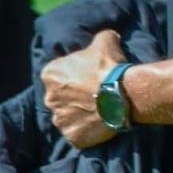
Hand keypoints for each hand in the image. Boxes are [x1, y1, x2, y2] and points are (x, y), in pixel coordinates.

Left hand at [40, 29, 127, 148]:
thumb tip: (106, 36)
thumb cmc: (109, 67)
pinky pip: (78, 133)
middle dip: (74, 96)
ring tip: (100, 109)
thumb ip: (99, 38)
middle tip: (95, 93)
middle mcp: (48, 98)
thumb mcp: (106, 41)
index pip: (59, 74)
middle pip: (61, 97)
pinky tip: (101, 121)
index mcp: (50, 74)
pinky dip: (87, 129)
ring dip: (79, 113)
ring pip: (68, 116)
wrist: (123, 94)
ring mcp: (59, 119)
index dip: (76, 74)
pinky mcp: (72, 135)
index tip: (90, 75)